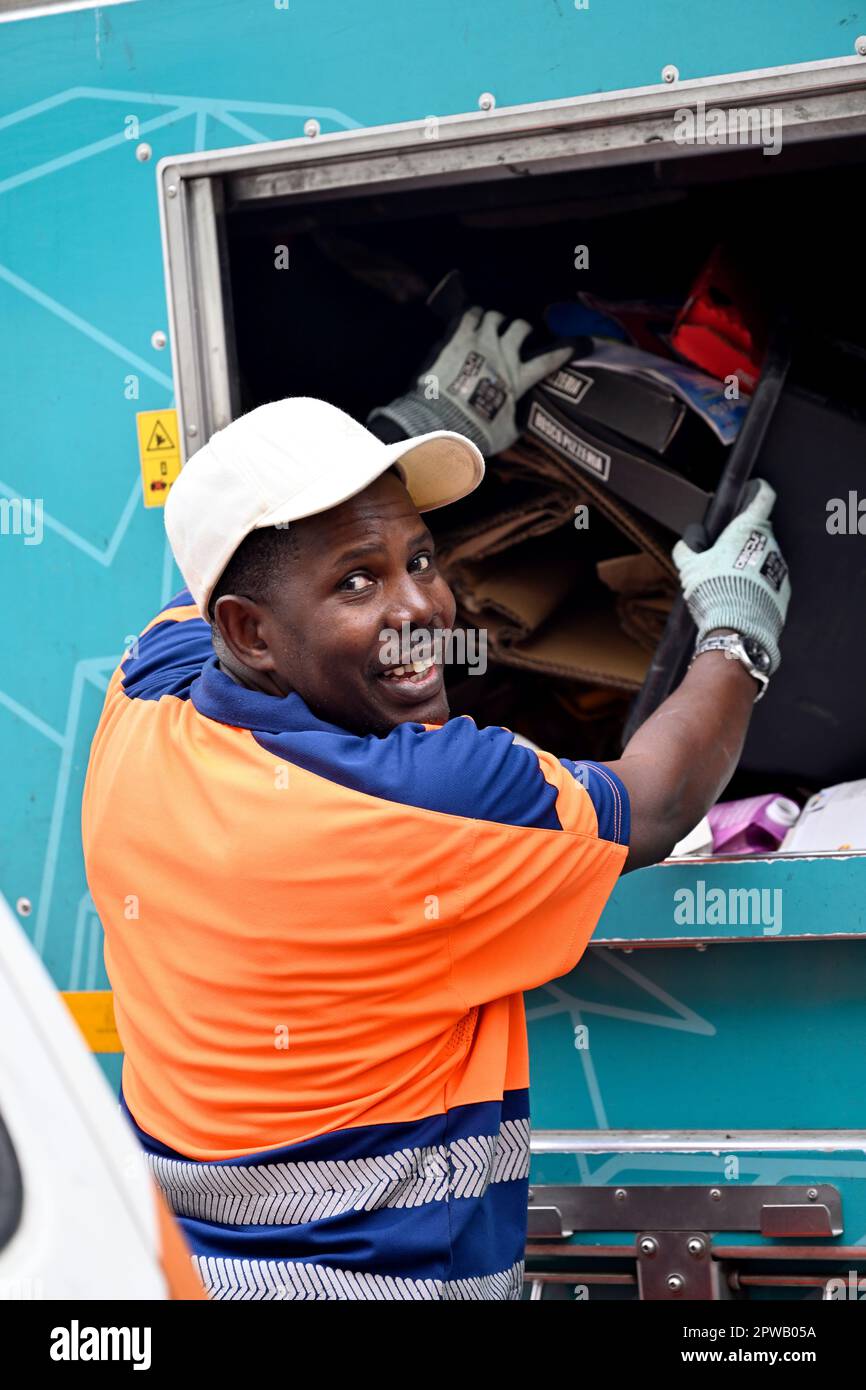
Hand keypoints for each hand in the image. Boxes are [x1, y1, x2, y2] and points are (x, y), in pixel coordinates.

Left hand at [367, 307, 572, 457]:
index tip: (575, 345)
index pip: (548, 360)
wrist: (445, 422)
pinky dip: (474, 314)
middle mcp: (504, 355)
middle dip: (522, 328)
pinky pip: (471, 315)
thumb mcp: (505, 435)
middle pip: (520, 328)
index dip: (564, 351)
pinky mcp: (459, 338)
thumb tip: (523, 426)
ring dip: (496, 319)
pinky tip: (472, 317)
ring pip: (495, 317)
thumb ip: (517, 425)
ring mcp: (481, 343)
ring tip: (492, 323)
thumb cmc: (477, 432)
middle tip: (518, 332)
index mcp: (518, 378)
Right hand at [672, 479, 790, 673]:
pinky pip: (770, 580)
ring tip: (730, 583)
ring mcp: (779, 567)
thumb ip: (686, 550)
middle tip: (722, 556)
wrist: (738, 628)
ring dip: (750, 564)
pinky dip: (758, 584)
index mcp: (748, 529)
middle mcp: (769, 543)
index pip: (763, 498)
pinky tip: (742, 598)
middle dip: (743, 540)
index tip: (756, 490)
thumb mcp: (689, 568)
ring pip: (764, 557)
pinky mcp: (784, 589)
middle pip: (759, 531)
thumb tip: (686, 544)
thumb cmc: (715, 591)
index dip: (759, 491)